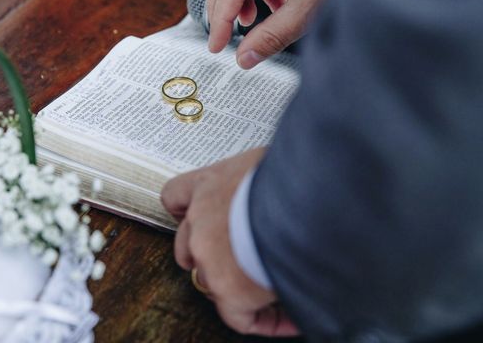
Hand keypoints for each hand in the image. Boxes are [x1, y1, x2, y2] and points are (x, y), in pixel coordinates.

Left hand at [161, 148, 298, 336]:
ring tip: (273, 284)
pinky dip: (265, 319)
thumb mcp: (267, 162)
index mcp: (209, 184)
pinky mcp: (228, 288)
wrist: (307, 199)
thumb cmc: (295, 174)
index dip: (188, 212)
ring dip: (237, 284)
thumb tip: (276, 180)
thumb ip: (256, 179)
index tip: (201, 221)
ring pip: (211, 281)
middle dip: (211, 255)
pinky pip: (240, 317)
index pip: (175, 197)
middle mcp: (200, 220)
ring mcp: (209, 256)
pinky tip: (289, 316)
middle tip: (243, 257)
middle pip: (187, 246)